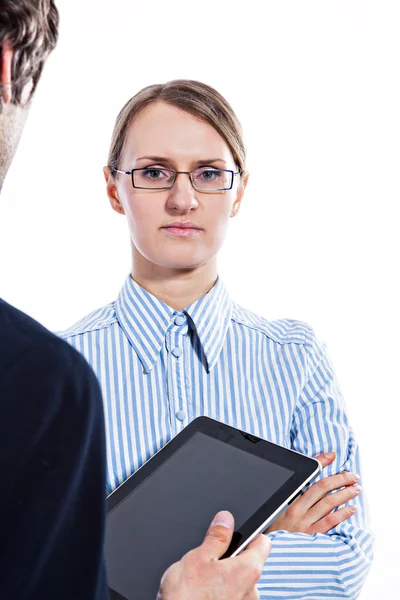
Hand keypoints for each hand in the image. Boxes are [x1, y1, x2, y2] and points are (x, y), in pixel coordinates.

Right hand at [156, 510, 270, 599]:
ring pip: (239, 583)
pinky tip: (205, 596)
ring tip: (203, 583)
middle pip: (249, 564)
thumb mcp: (198, 558)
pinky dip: (222, 595)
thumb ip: (217, 537)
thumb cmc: (187, 598)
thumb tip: (226, 519)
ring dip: (226, 580)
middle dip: (232, 560)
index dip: (251, 535)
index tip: (237, 535)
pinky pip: (234, 598)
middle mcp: (253, 592)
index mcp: (247, 570)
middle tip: (210, 562)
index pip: (263, 543)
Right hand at [265, 452, 360, 534]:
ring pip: (328, 503)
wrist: (264, 548)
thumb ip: (293, 497)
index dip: (321, 463)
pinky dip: (342, 514)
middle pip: (322, 487)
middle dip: (340, 479)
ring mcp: (305, 522)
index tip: (332, 456)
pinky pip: (329, 521)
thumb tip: (309, 486)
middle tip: (353, 476)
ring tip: (356, 489)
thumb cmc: (273, 530)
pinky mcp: (310, 535)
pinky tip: (351, 509)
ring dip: (345, 494)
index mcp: (290, 499)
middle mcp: (298, 508)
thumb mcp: (279, 509)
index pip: (309, 476)